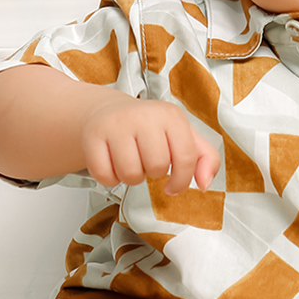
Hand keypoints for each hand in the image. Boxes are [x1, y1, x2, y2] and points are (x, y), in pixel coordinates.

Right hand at [80, 93, 219, 194]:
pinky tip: (112, 163)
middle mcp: (144, 115)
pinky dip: (109, 178)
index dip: (182, 181)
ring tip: (131, 161)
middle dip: (153, 174)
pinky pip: (104, 175)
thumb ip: (205, 159)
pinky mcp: (93, 135)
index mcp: (171, 116)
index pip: (186, 158)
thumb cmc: (151, 129)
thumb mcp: (183, 136)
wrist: (109, 112)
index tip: (174, 186)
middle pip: (157, 168)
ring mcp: (116, 124)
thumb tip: (204, 184)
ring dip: (132, 177)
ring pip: (130, 174)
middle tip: (146, 161)